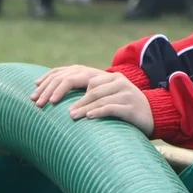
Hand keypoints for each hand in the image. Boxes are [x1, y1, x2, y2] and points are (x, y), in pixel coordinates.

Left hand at [31, 65, 153, 135]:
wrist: (154, 115)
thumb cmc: (125, 109)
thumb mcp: (107, 97)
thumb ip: (90, 94)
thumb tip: (60, 99)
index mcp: (107, 76)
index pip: (78, 74)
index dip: (57, 81)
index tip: (39, 92)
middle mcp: (116, 80)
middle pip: (85, 83)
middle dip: (64, 93)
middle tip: (47, 105)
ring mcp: (125, 92)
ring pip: (97, 96)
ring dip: (81, 107)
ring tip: (69, 116)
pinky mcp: (131, 106)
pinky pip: (111, 107)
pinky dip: (98, 112)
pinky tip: (88, 118)